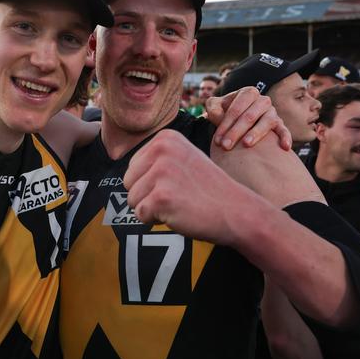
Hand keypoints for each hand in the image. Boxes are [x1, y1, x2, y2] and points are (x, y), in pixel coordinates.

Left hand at [124, 129, 264, 245]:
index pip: (133, 166)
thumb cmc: (207, 189)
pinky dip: (155, 220)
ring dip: (152, 208)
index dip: (151, 182)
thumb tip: (121, 168)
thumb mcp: (182, 159)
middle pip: (128, 182)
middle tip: (178, 196)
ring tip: (179, 203)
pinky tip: (179, 213)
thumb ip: (155, 159)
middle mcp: (162, 150)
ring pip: (132, 199)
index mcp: (165, 138)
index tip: (178, 183)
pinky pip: (140, 214)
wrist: (238, 211)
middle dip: (147, 195)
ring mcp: (162, 173)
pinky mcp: (162, 197)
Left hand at [206, 87, 290, 150]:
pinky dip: (286, 137)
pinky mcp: (279, 123)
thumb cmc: (224, 111)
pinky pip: (284, 129)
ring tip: (246, 144)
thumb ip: (213, 109)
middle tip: (226, 146)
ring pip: (266, 122)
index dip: (225, 124)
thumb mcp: (215, 107)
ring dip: (256, 133)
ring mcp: (272, 112)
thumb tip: (218, 117)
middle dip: (236, 132)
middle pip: (249, 116)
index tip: (217, 140)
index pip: (236, 109)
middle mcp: (262, 100)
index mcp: (247, 93)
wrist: (237, 119)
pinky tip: (285, 147)